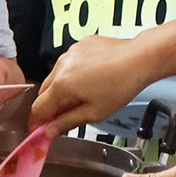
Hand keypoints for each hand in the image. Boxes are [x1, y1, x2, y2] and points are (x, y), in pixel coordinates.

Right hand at [32, 34, 157, 131]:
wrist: (139, 58)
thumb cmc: (120, 86)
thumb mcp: (94, 112)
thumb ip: (67, 122)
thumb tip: (49, 132)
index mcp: (61, 85)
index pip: (38, 108)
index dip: (36, 122)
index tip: (38, 131)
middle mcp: (61, 66)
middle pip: (45, 91)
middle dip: (49, 107)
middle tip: (58, 119)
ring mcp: (70, 52)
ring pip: (57, 76)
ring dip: (61, 89)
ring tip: (79, 98)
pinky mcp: (81, 44)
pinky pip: (70, 62)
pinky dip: (74, 73)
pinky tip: (90, 80)